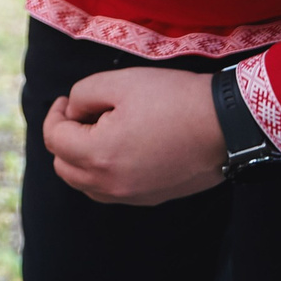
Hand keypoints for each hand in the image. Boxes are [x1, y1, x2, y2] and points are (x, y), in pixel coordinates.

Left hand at [41, 68, 225, 205]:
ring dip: (81, 159)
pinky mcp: (150, 198)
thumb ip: (83, 94)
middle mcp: (110, 185)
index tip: (68, 100)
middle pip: (64, 167)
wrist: (225, 125)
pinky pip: (111, 191)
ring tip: (100, 131)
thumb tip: (73, 111)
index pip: (54, 140)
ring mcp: (131, 196)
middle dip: (64, 139)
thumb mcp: (120, 82)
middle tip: (83, 114)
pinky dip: (103, 173)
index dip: (55, 115)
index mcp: (98, 156)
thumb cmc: (174, 99)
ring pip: (85, 185)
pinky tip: (121, 149)